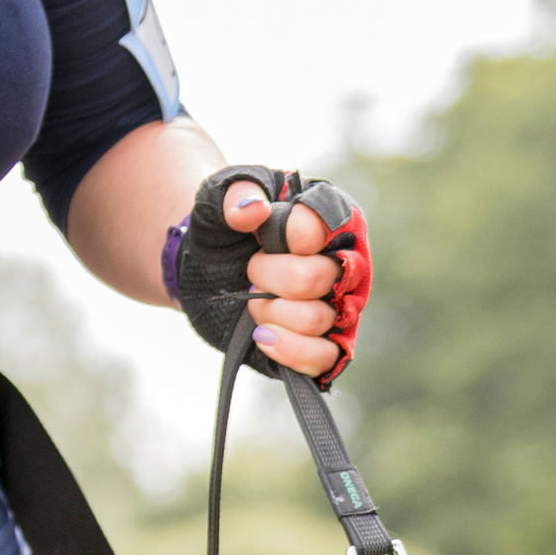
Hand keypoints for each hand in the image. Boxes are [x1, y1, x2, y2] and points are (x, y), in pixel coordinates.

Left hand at [218, 177, 355, 382]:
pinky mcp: (324, 345)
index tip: (260, 235)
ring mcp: (339, 308)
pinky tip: (262, 335)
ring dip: (269, 311)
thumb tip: (253, 210)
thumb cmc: (226, 227)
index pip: (321, 228)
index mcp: (334, 219)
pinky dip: (288, 349)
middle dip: (268, 277)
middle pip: (315, 279)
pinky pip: (323, 359)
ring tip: (253, 300)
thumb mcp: (221, 199)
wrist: (208, 268)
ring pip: (315, 320)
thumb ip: (237, 195)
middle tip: (252, 270)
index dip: (285, 237)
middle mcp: (347, 264)